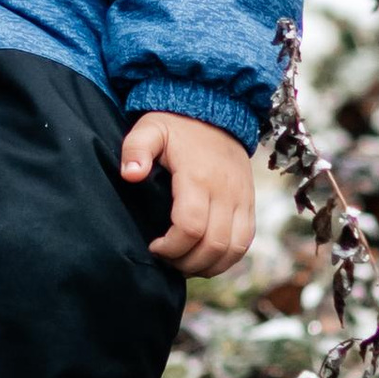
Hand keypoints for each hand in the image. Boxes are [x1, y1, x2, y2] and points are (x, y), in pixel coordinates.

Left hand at [123, 113, 256, 276]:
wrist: (216, 111)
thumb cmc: (176, 125)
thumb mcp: (150, 129)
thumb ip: (136, 149)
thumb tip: (130, 175)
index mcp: (198, 177)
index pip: (191, 226)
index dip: (171, 246)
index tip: (154, 246)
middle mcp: (225, 191)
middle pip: (213, 245)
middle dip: (186, 262)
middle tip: (166, 260)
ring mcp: (241, 199)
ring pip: (233, 249)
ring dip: (208, 266)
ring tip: (184, 263)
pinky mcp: (249, 204)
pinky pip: (245, 242)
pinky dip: (227, 259)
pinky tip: (205, 259)